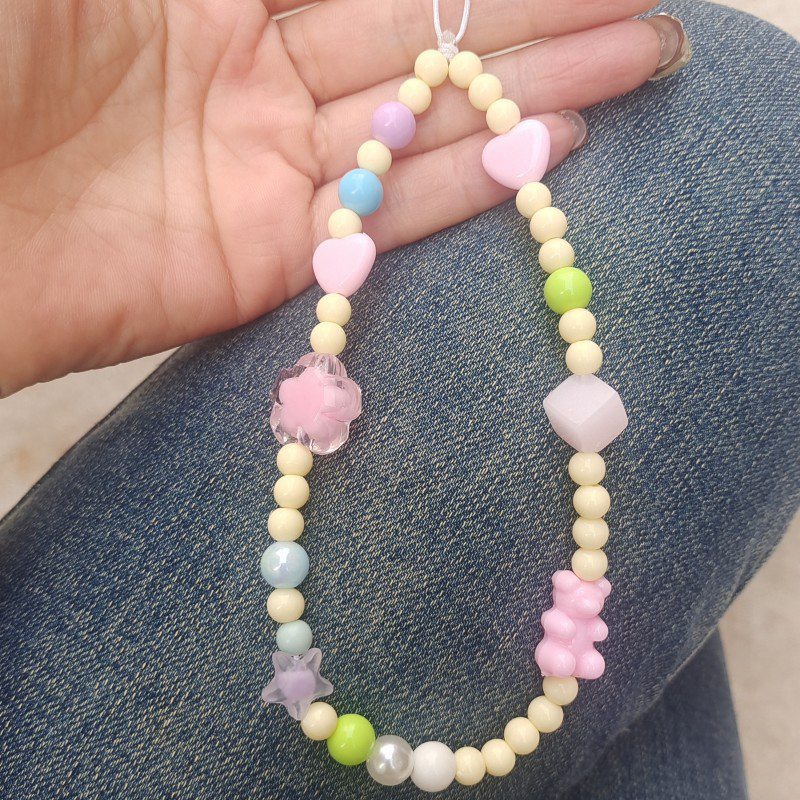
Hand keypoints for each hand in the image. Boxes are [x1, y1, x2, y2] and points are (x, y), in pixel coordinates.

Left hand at [0, 0, 662, 392]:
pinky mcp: (264, 260)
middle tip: (647, 7)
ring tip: (636, 63)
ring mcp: (262, 170)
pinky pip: (386, 219)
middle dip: (537, 17)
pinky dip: (468, 186)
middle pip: (420, 36)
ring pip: (421, 124)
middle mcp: (248, 71)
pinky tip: (554, 148)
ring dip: (532, 95)